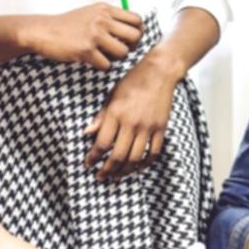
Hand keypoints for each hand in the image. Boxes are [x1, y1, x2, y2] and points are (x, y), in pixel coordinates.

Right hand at [25, 3, 142, 69]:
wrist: (44, 31)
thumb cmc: (68, 24)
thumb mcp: (91, 12)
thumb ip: (110, 17)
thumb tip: (134, 29)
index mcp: (105, 9)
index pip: (137, 20)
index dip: (138, 32)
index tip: (130, 39)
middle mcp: (102, 20)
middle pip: (135, 36)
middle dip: (131, 47)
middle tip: (121, 50)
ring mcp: (94, 35)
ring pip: (123, 52)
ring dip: (116, 58)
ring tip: (106, 56)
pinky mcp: (86, 50)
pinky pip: (107, 65)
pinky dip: (103, 67)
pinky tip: (94, 61)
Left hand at [84, 53, 180, 180]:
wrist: (159, 72)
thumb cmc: (132, 82)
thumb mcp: (111, 96)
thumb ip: (101, 117)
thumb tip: (86, 134)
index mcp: (116, 114)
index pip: (101, 143)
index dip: (93, 157)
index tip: (89, 164)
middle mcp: (132, 123)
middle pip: (118, 156)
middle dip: (107, 170)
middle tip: (101, 176)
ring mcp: (148, 127)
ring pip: (135, 158)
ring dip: (124, 171)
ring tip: (117, 176)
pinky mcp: (161, 128)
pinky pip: (153, 152)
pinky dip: (145, 164)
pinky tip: (137, 168)